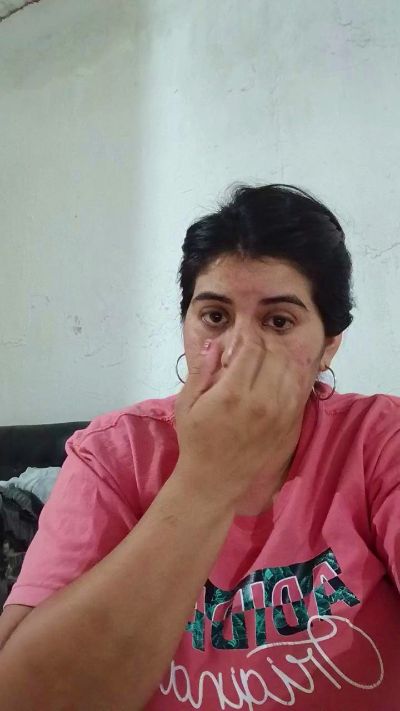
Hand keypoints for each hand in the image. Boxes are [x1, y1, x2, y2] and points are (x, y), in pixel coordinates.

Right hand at [174, 337, 306, 508]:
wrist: (214, 482)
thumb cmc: (196, 440)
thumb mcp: (186, 403)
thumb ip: (202, 370)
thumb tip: (216, 342)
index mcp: (232, 393)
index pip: (252, 347)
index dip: (248, 333)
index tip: (243, 330)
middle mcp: (262, 401)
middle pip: (276, 354)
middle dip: (265, 342)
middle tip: (253, 344)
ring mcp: (280, 415)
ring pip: (292, 370)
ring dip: (281, 357)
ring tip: (267, 357)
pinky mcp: (291, 426)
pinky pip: (300, 391)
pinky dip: (293, 376)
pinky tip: (280, 375)